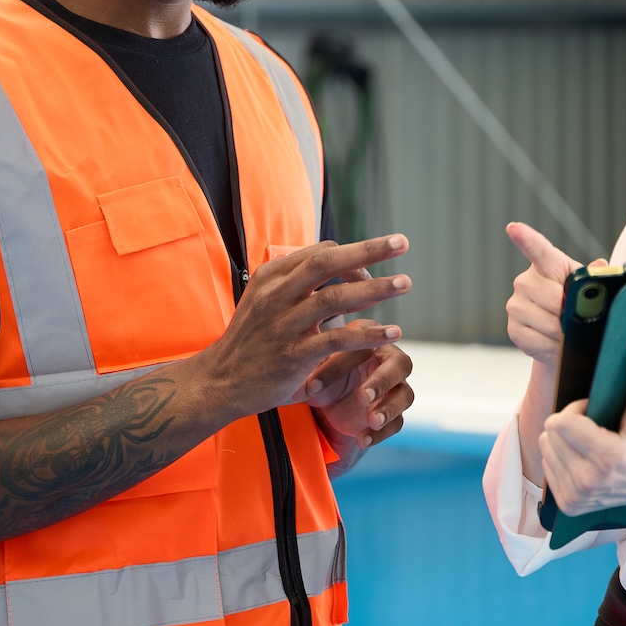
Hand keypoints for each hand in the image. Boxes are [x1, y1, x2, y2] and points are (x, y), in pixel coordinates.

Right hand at [185, 235, 412, 422]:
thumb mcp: (265, 301)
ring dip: (375, 289)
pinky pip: (337, 338)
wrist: (220, 382)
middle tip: (402, 242)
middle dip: (368, 250)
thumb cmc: (252, 342)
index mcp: (271, 277)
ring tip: (405, 284)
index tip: (371, 268)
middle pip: (328, 262)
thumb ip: (296, 283)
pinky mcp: (293, 355)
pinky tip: (392, 332)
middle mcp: (276, 295)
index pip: (320, 253)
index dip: (351, 256)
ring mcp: (284, 325)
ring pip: (336, 297)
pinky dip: (367, 333)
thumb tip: (335, 261)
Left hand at [297, 327, 414, 468]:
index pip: (361, 345)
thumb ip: (311, 372)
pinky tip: (363, 439)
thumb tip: (304, 386)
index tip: (314, 386)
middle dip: (382, 381)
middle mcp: (388, 359)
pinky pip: (397, 422)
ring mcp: (395, 387)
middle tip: (363, 396)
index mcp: (368, 339)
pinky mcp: (394, 413)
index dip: (339, 366)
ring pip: (404, 395)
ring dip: (388, 409)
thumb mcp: (312, 371)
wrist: (326, 404)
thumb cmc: (323, 376)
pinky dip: (381, 433)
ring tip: (372, 421)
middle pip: (400, 364)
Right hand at [505, 222, 583, 366]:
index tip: (514, 229)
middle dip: (567, 311)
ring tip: (566, 331)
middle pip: (551, 297)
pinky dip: (553, 346)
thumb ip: (594, 277)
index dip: (525, 238)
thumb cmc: (575, 306)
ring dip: (562, 332)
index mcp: (547, 265)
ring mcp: (516, 305)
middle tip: (574, 317)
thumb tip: (601, 264)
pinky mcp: (513, 329)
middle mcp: (525, 281)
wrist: (563, 339)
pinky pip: (538, 340)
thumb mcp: (589, 289)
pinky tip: (555, 342)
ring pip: (546, 322)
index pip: (537, 250)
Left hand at [538, 334, 625, 515]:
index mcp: (608, 458)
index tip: (596, 412)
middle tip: (596, 427)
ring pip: (544, 448)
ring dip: (562, 440)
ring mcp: (579, 497)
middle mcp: (590, 482)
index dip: (576, 410)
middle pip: (548, 433)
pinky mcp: (571, 506)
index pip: (560, 423)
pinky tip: (586, 459)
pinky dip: (560, 457)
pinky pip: (546, 466)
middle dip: (568, 423)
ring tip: (592, 443)